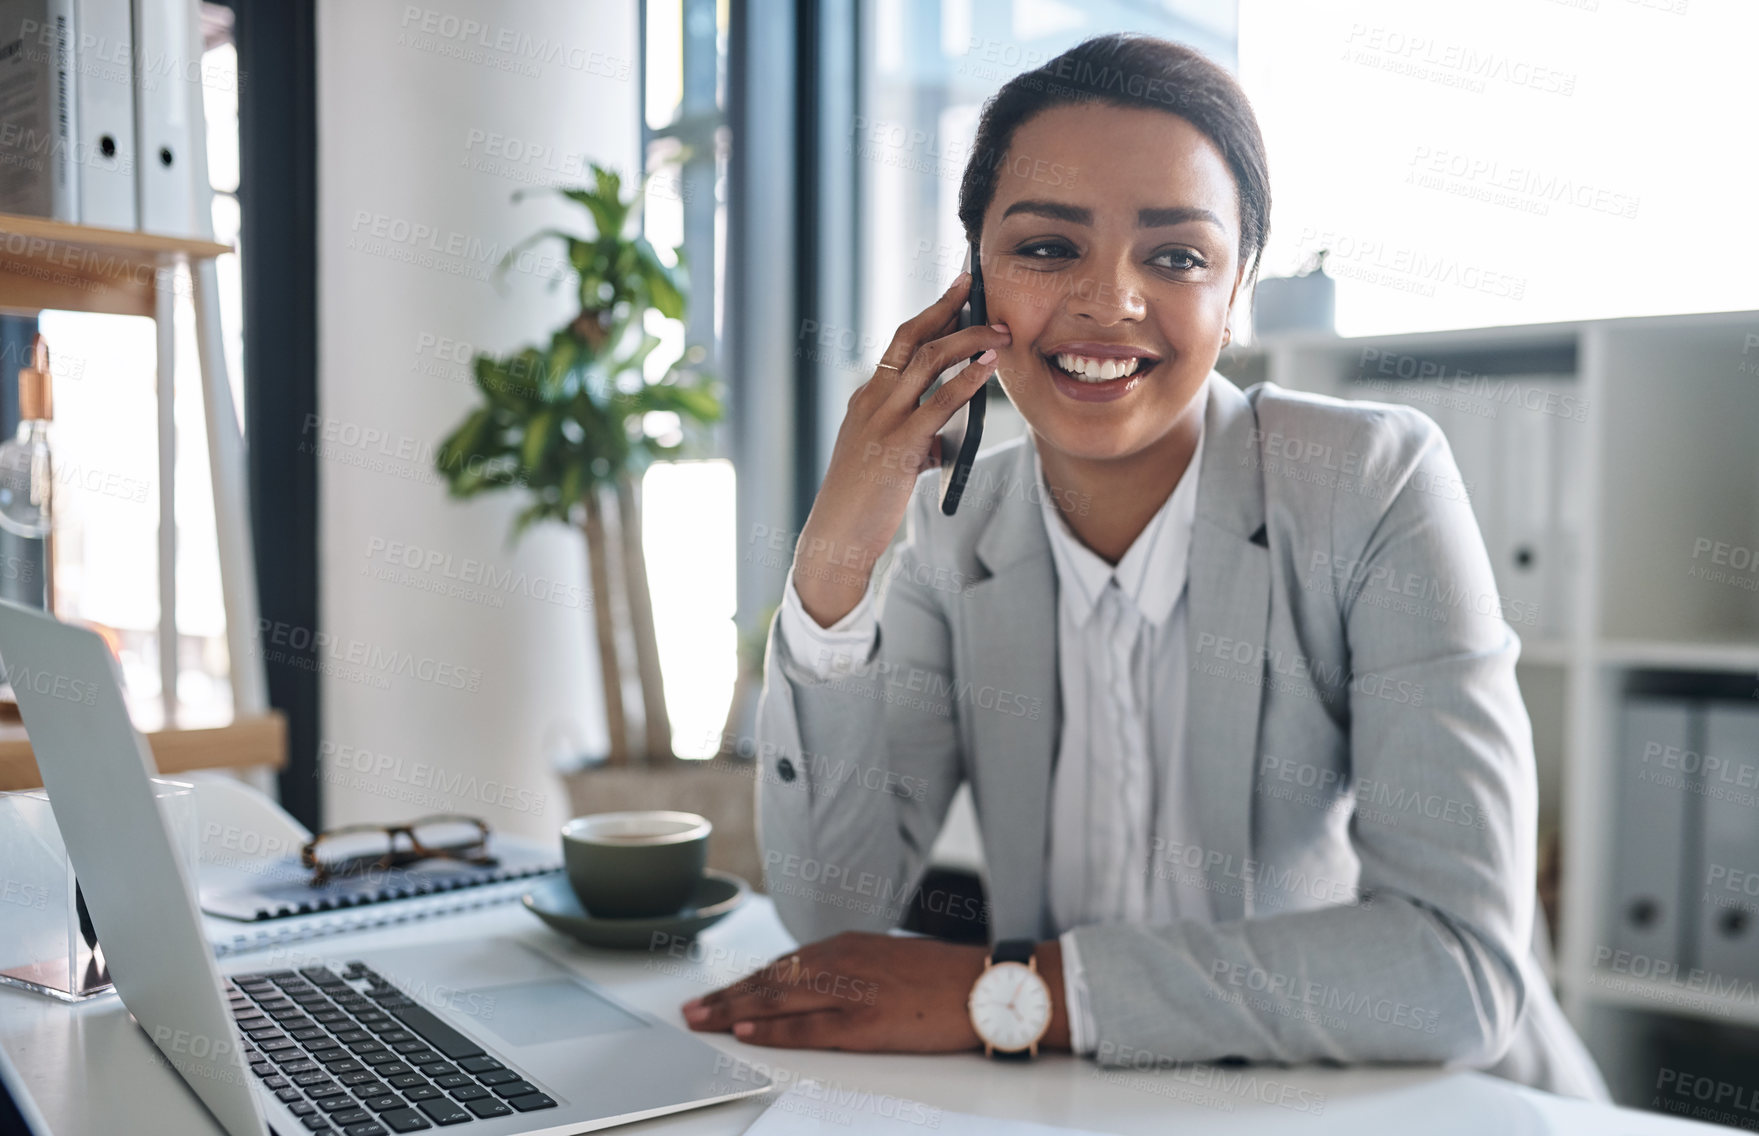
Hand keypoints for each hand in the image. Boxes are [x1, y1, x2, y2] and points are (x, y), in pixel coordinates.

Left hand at [680, 931, 988, 1050]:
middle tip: (690, 1011)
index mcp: (847, 946)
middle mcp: (841, 962)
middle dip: (725, 997)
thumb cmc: (944, 977)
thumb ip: (851, 967)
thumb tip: (818, 982)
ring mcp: (850, 991)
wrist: (985, 985)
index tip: (715, 995)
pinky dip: (771, 1030)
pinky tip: (745, 1033)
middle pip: (769, 982)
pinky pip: (806, 1027)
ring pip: (777, 1001)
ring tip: (701, 1021)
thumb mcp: (888, 959)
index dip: (744, 983)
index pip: (781, 966)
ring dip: (733, 1012)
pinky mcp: (864, 1021)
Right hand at [792, 273, 1009, 626]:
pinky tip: (989, 366)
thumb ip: (912, 441)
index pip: (899, 344)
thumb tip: (942, 441)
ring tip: (999, 329)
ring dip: (968, 339)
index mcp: (866, 399)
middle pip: (911, 338)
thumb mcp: (884, 459)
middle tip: (974, 283)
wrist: (837, 535)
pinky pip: (939, 402)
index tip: (956, 293)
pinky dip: (967, 379)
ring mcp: (883, 420)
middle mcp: (871, 400)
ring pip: (928, 361)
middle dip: (945, 307)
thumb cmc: (863, 502)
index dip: (930, 315)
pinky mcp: (898, 446)